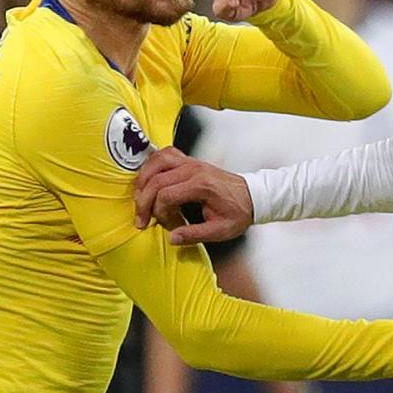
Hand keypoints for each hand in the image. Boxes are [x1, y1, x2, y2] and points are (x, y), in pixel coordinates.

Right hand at [134, 148, 253, 245]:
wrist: (253, 196)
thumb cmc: (238, 213)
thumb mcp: (220, 230)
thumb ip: (195, 235)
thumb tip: (172, 238)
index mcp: (202, 186)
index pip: (166, 195)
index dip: (158, 212)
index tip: (163, 224)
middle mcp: (194, 170)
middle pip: (156, 179)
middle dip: (144, 201)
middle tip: (141, 218)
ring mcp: (191, 162)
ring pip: (156, 161)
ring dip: (143, 179)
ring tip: (139, 198)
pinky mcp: (190, 161)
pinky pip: (165, 154)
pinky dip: (152, 164)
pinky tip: (149, 179)